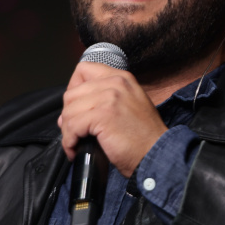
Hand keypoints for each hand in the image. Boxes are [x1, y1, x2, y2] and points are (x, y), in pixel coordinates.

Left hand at [58, 61, 167, 177]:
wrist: (156, 154)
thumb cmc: (143, 137)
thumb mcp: (129, 104)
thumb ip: (105, 97)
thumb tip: (73, 108)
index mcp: (121, 78)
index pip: (84, 70)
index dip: (73, 89)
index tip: (75, 108)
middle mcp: (115, 83)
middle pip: (72, 93)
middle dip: (68, 115)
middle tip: (73, 131)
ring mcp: (109, 98)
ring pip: (69, 111)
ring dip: (67, 131)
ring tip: (75, 143)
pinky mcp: (103, 115)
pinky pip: (72, 126)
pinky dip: (69, 141)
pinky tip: (75, 149)